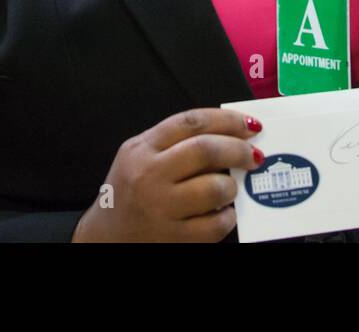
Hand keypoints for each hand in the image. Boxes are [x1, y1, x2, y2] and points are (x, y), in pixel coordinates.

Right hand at [72, 108, 263, 242]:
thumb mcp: (137, 155)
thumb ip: (172, 141)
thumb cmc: (129, 192)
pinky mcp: (173, 238)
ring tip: (230, 188)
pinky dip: (228, 217)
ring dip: (232, 187)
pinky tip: (224, 214)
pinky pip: (216, 224)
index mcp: (142, 148)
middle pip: (206, 150)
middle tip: (254, 156)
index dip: (227, 120)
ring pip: (215, 188)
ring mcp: (161, 208)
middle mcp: (149, 175)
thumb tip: (228, 134)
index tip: (250, 125)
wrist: (104, 238)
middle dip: (238, 150)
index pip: (191, 122)